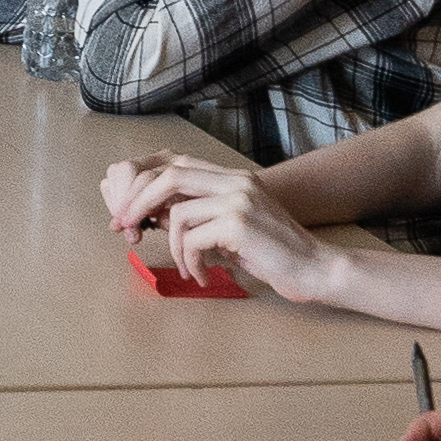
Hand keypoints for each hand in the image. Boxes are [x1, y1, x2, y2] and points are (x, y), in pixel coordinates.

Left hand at [108, 153, 344, 303]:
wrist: (316, 269)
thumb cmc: (272, 253)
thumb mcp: (232, 226)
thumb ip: (200, 214)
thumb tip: (150, 214)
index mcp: (233, 177)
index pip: (176, 164)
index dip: (143, 184)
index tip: (125, 210)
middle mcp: (236, 181)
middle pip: (168, 177)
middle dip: (137, 203)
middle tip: (123, 228)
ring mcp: (238, 199)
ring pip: (176, 214)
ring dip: (173, 247)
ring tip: (188, 268)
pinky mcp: (238, 224)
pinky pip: (191, 240)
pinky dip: (189, 262)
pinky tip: (202, 276)